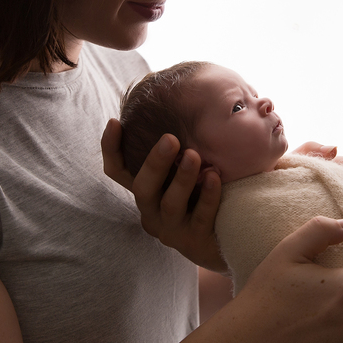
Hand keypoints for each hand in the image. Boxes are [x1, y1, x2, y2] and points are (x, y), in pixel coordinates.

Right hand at [101, 119, 226, 271]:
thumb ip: (180, 149)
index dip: (111, 148)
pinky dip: (207, 196)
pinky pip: (200, 217)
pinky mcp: (195, 241)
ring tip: (195, 156)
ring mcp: (172, 229)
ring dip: (182, 178)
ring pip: (170, 204)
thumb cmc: (205, 196)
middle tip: (170, 138)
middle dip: (155, 162)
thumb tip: (186, 101)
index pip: (118, 171)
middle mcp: (152, 211)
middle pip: (142, 188)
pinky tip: (214, 177)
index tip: (116, 122)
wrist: (230, 240)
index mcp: (147, 191)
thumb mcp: (188, 171)